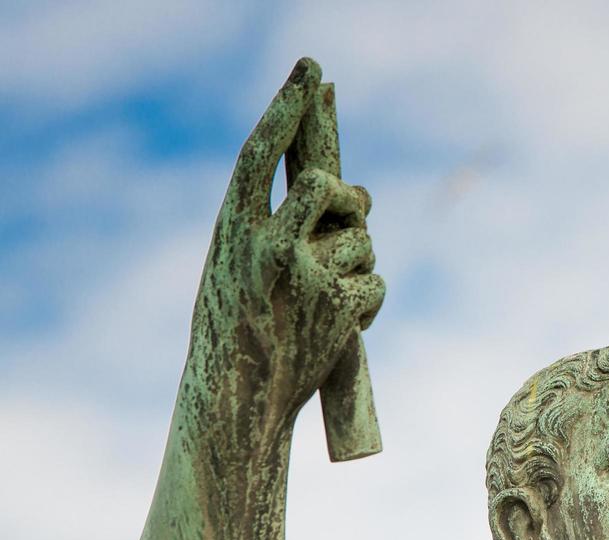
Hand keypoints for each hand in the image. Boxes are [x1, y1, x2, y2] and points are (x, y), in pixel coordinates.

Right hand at [187, 58, 385, 441]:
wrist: (237, 401)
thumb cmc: (242, 326)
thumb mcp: (245, 266)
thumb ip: (288, 223)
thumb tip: (360, 193)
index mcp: (232, 229)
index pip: (263, 153)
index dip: (287, 109)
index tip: (311, 70)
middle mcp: (265, 245)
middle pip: (331, 191)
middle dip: (350, 202)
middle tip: (349, 214)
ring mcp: (303, 278)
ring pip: (363, 244)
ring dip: (357, 266)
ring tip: (322, 301)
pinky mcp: (337, 311)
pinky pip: (376, 286)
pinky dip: (367, 305)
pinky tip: (338, 327)